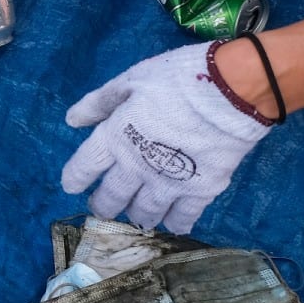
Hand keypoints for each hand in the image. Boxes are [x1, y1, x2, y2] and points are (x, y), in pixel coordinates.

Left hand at [59, 43, 272, 233]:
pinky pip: (182, 218)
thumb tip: (72, 121)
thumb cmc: (177, 78)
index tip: (72, 186)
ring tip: (137, 215)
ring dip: (137, 215)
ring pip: (144, 212)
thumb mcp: (131, 80)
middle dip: (103, 205)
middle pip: (111, 197)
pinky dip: (174, 223)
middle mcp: (135, 167)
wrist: (231, 91)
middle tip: (103, 208)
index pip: (85, 167)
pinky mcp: (200, 191)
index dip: (75, 179)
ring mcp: (168, 183)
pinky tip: (172, 223)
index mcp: (115, 138)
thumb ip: (100, 102)